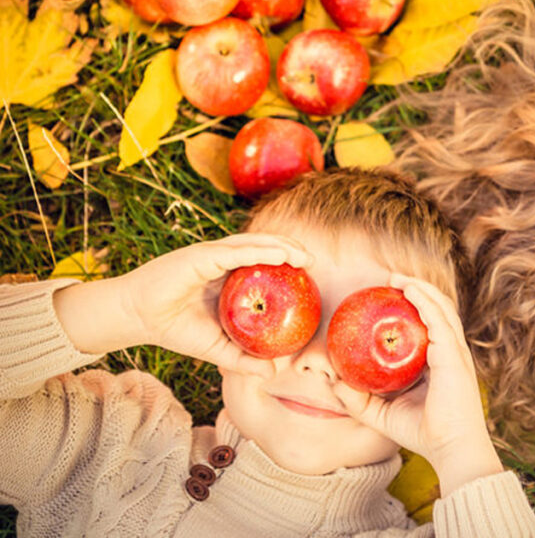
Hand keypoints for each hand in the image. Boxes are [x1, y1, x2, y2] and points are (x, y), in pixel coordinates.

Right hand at [61, 233, 311, 375]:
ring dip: (280, 246)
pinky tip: (280, 254)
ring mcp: (213, 256)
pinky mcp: (202, 256)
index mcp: (228, 278)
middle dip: (290, 250)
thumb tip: (272, 373)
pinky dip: (259, 250)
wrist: (138, 320)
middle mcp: (223, 262)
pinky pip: (236, 251)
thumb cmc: (176, 330)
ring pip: (253, 244)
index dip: (287, 264)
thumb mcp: (217, 349)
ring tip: (302, 254)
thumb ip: (244, 359)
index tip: (310, 275)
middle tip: (313, 261)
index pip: (263, 265)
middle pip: (263, 249)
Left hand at [333, 274, 501, 495]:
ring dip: (420, 287)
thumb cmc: (423, 433)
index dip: (414, 305)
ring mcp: (455, 352)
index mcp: (440, 362)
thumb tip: (334, 383)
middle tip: (390, 279)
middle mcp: (450, 352)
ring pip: (441, 307)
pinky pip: (439, 320)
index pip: (430, 324)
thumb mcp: (382, 414)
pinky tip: (409, 289)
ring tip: (397, 277)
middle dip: (417, 288)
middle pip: (438, 309)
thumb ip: (359, 400)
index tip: (388, 295)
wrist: (451, 449)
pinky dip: (425, 300)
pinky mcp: (454, 356)